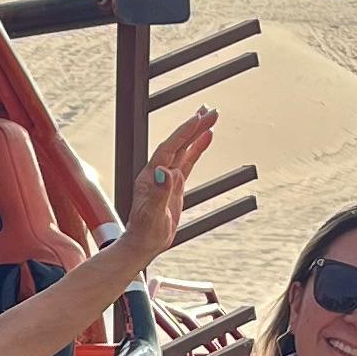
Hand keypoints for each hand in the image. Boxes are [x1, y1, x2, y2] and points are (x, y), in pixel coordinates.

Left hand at [122, 107, 219, 267]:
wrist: (144, 244)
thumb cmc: (145, 232)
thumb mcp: (153, 214)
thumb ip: (159, 193)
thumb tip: (164, 172)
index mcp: (151, 176)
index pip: (169, 148)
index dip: (183, 133)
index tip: (197, 119)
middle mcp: (158, 172)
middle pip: (178, 143)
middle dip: (194, 126)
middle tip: (212, 111)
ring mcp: (167, 177)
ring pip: (184, 149)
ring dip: (197, 133)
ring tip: (211, 117)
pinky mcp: (176, 184)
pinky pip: (188, 161)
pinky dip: (198, 148)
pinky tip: (207, 138)